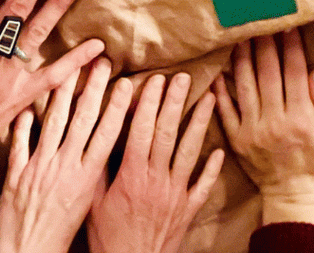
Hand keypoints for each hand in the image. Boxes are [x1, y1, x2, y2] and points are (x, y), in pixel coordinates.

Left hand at [0, 60, 132, 252]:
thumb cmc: (61, 236)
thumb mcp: (87, 205)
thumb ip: (92, 173)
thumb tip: (104, 146)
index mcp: (86, 178)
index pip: (106, 134)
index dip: (117, 107)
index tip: (126, 83)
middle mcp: (64, 168)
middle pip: (82, 120)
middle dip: (94, 88)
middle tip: (102, 63)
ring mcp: (39, 169)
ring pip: (53, 122)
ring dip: (63, 92)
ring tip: (70, 68)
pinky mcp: (16, 175)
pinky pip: (19, 141)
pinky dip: (23, 121)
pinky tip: (28, 102)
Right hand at [88, 73, 224, 252]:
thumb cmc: (107, 238)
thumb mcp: (93, 203)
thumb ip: (98, 169)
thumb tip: (99, 136)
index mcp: (132, 175)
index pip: (141, 130)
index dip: (148, 103)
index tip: (153, 79)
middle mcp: (156, 180)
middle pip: (168, 133)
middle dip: (175, 102)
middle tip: (182, 76)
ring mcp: (176, 194)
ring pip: (190, 152)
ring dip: (200, 123)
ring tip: (208, 97)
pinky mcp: (188, 210)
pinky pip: (204, 185)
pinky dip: (213, 167)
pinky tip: (220, 150)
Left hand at [213, 29, 313, 226]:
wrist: (292, 194)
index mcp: (300, 118)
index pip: (294, 73)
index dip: (291, 47)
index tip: (288, 26)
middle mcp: (274, 121)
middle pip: (267, 73)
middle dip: (265, 44)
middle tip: (261, 20)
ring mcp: (252, 130)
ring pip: (244, 85)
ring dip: (242, 57)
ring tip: (241, 35)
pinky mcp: (236, 138)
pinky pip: (225, 109)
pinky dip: (220, 89)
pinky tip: (219, 68)